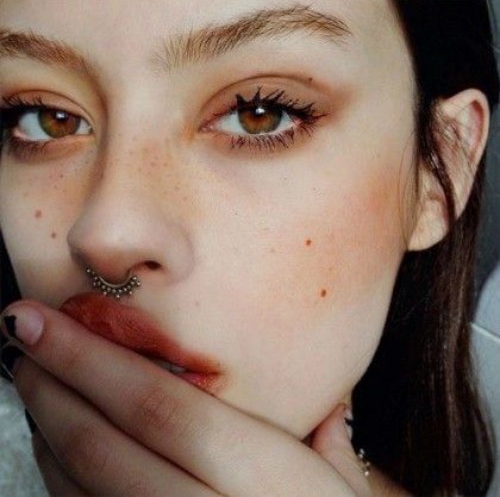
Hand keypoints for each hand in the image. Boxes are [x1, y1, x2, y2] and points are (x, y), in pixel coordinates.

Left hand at [1, 301, 372, 495]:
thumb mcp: (347, 492)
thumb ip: (329, 438)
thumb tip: (328, 399)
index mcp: (262, 476)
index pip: (159, 406)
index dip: (92, 360)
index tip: (45, 320)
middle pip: (107, 445)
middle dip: (54, 384)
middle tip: (25, 337)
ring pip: (84, 489)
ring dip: (49, 430)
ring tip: (35, 382)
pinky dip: (61, 484)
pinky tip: (56, 450)